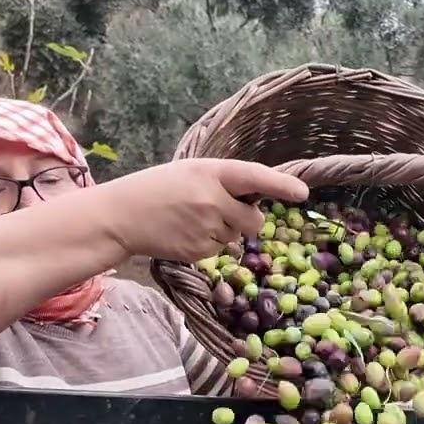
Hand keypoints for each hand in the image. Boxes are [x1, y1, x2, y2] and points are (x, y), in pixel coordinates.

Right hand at [95, 158, 308, 261]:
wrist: (121, 216)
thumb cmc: (159, 188)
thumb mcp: (191, 172)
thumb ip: (224, 182)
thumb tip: (259, 198)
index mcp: (211, 173)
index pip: (254, 177)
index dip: (280, 186)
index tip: (302, 193)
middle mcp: (211, 200)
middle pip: (254, 220)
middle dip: (247, 218)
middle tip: (222, 210)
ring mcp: (205, 228)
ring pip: (236, 237)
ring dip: (224, 230)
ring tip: (192, 219)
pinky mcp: (198, 251)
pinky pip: (219, 250)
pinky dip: (209, 244)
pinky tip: (186, 233)